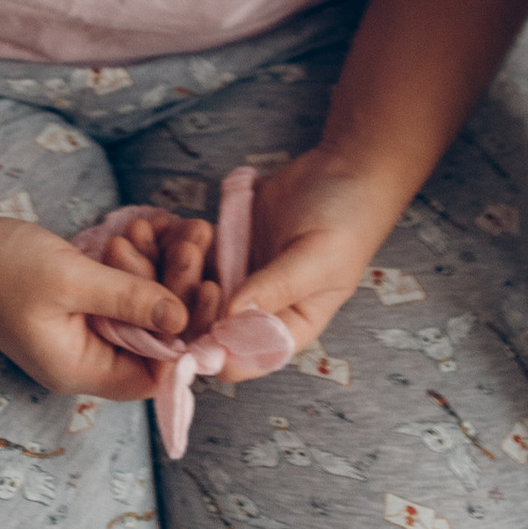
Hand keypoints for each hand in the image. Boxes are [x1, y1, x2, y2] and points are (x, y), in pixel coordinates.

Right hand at [0, 208, 198, 399]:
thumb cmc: (2, 268)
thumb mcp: (71, 279)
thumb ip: (129, 299)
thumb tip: (183, 321)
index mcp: (80, 370)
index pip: (153, 377)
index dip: (186, 343)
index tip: (209, 293)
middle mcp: (83, 361)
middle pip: (151, 345)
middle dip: (178, 298)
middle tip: (197, 249)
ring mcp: (78, 335)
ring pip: (139, 316)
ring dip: (160, 276)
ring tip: (182, 234)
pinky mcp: (75, 309)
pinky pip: (120, 298)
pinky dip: (137, 270)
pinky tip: (150, 234)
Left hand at [197, 147, 407, 378]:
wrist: (345, 169)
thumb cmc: (345, 219)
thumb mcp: (318, 257)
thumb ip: (276, 287)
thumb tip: (231, 317)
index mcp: (288, 327)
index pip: (243, 359)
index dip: (216, 348)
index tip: (203, 312)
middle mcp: (259, 310)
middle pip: (207, 329)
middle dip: (190, 301)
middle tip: (194, 259)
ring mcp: (240, 279)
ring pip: (192, 293)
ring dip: (181, 270)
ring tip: (194, 236)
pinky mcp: (227, 249)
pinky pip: (193, 258)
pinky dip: (182, 246)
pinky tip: (188, 227)